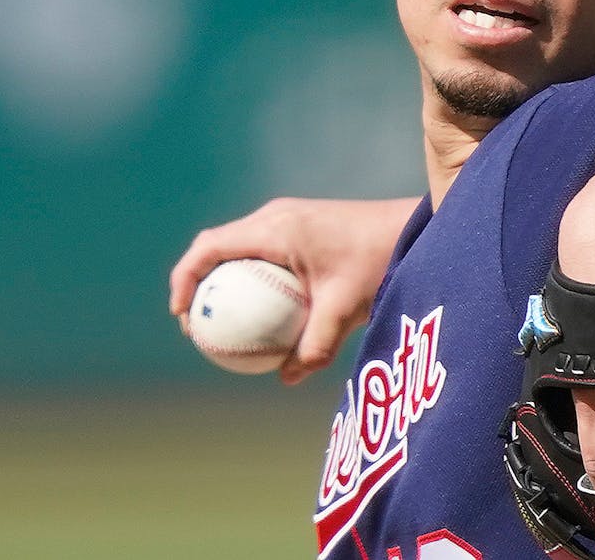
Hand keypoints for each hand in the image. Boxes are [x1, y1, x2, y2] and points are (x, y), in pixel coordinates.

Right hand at [169, 196, 416, 383]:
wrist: (412, 230)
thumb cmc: (379, 262)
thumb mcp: (346, 308)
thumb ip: (316, 345)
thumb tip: (286, 377)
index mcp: (276, 227)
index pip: (209, 247)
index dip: (184, 278)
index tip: (182, 316)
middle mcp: (276, 217)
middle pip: (215, 245)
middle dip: (196, 282)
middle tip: (196, 326)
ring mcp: (288, 219)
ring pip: (237, 247)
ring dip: (221, 279)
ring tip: (220, 325)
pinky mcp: (301, 228)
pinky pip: (260, 251)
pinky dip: (249, 278)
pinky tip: (261, 316)